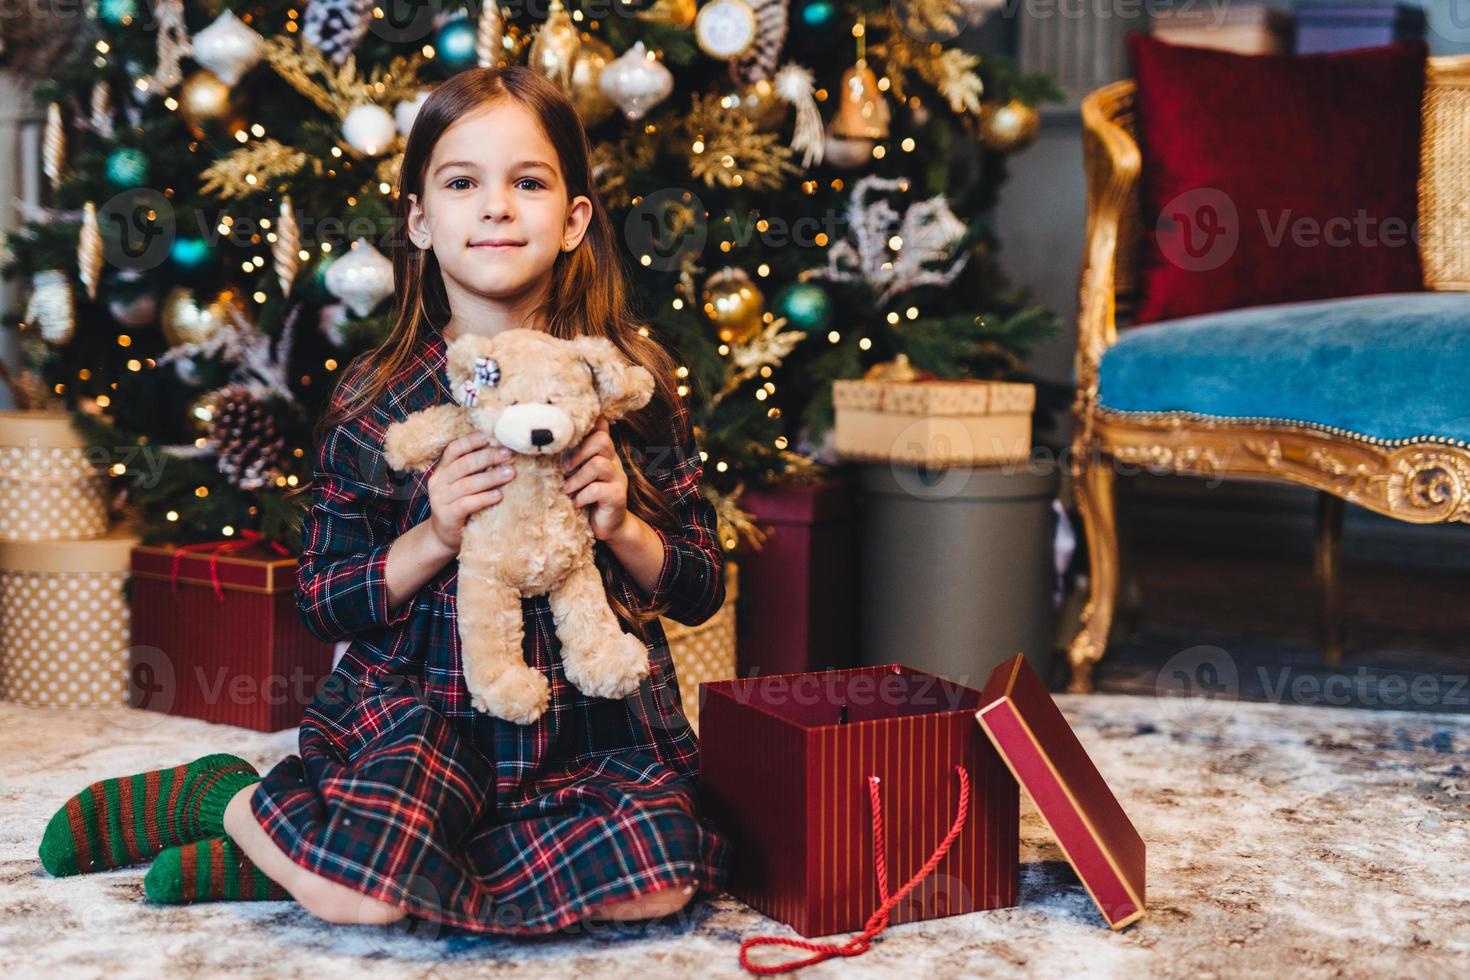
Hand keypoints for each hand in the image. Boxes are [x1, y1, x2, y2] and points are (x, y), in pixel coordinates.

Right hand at [425, 431, 516, 553]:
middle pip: (464, 464)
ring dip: (491, 477)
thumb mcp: (463, 485)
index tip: (490, 436)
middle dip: (488, 457)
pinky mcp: (447, 516)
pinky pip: (466, 504)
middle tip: (509, 454)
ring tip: (510, 473)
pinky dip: (484, 498)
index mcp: (443, 470)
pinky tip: (499, 495)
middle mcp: (439, 482)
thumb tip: (504, 452)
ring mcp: (440, 499)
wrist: (443, 537)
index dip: (471, 441)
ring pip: (467, 484)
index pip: (454, 449)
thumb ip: (475, 471)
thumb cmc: (461, 506)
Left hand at [560, 417, 630, 542]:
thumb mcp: (578, 474)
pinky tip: (575, 503)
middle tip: (564, 468)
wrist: (607, 526)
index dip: (585, 429)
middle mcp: (614, 462)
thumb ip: (573, 458)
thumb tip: (555, 437)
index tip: (566, 437)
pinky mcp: (618, 496)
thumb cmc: (587, 498)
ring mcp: (618, 479)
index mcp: (604, 454)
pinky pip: (597, 489)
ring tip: (566, 489)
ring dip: (577, 478)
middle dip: (579, 452)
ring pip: (599, 465)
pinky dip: (582, 496)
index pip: (599, 430)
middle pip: (602, 441)